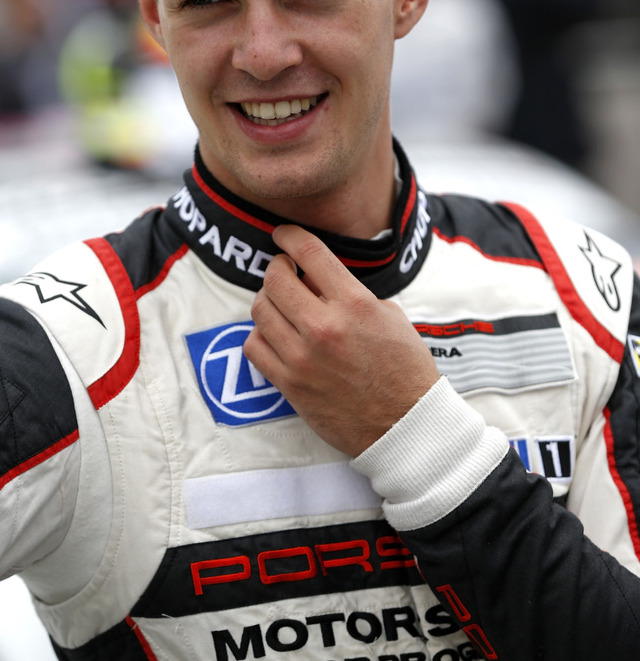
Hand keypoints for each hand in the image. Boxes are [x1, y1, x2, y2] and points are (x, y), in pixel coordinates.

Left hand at [244, 224, 439, 455]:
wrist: (406, 425)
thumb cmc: (404, 369)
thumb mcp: (390, 316)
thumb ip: (351, 293)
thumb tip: (315, 279)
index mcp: (355, 304)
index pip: (310, 253)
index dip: (290, 236)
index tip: (284, 235)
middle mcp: (325, 327)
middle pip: (276, 278)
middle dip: (277, 267)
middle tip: (284, 270)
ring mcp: (303, 357)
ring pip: (260, 310)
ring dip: (267, 299)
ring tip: (280, 302)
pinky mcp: (290, 384)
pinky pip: (254, 346)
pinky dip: (260, 334)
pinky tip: (275, 334)